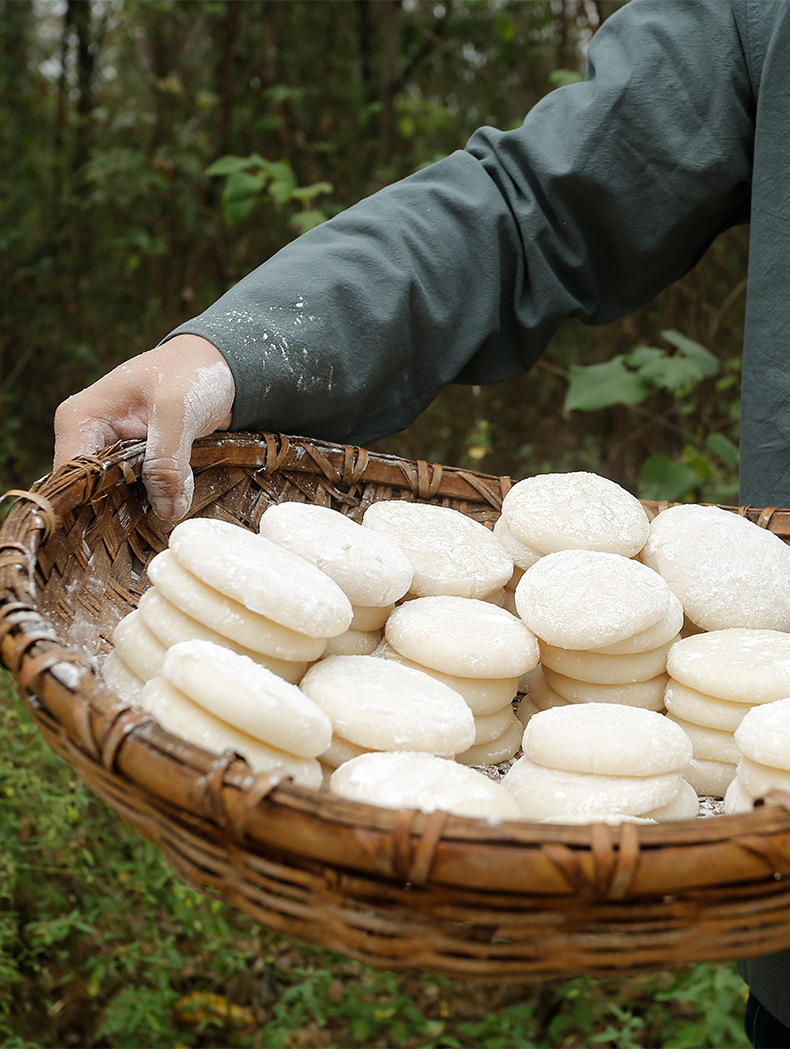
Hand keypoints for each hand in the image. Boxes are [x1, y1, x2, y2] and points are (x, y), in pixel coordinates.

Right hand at [53, 334, 234, 521]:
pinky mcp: (137, 466)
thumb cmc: (192, 374)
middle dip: (117, 514)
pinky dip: (153, 505)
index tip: (120, 527)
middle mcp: (88, 439)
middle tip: (148, 530)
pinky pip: (137, 495)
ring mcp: (113, 454)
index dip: (91, 504)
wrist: (221, 368)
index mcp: (81, 419)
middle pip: (89, 493)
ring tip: (162, 524)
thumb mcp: (178, 409)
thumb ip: (167, 458)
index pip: (71, 476)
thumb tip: (166, 511)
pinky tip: (170, 515)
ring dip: (137, 513)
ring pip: (114, 498)